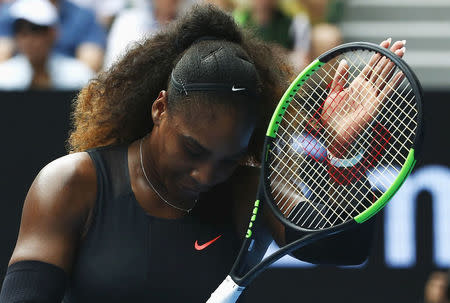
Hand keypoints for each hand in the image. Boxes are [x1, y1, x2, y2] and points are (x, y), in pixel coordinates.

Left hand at [322, 38, 405, 157]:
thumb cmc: (332, 116)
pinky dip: (394, 83)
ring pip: (385, 76)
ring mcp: (371, 97)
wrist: (333, 133)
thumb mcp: (333, 93)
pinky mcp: (374, 106)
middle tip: (401, 42)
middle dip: (390, 55)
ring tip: (402, 51)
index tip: (388, 41)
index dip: (379, 53)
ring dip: (394, 64)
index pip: (371, 65)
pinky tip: (401, 72)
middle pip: (381, 68)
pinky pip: (386, 92)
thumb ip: (339, 78)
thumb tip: (344, 61)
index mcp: (357, 84)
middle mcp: (366, 89)